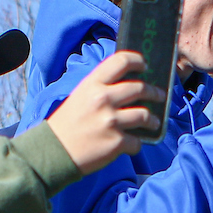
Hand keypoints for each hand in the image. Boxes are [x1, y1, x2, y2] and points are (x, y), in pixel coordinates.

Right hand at [47, 52, 165, 174]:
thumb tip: (129, 83)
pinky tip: (131, 144)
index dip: (138, 61)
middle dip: (154, 92)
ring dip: (152, 120)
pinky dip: (136, 144)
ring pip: (145, 115)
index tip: (145, 65)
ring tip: (152, 122)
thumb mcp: (81, 96)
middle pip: (140, 88)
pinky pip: (137, 141)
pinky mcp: (116, 142)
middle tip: (158, 96)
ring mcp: (111, 121)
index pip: (121, 61)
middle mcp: (103, 99)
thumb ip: (102, 88)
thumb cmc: (68, 123)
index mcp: (93, 84)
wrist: (53, 151)